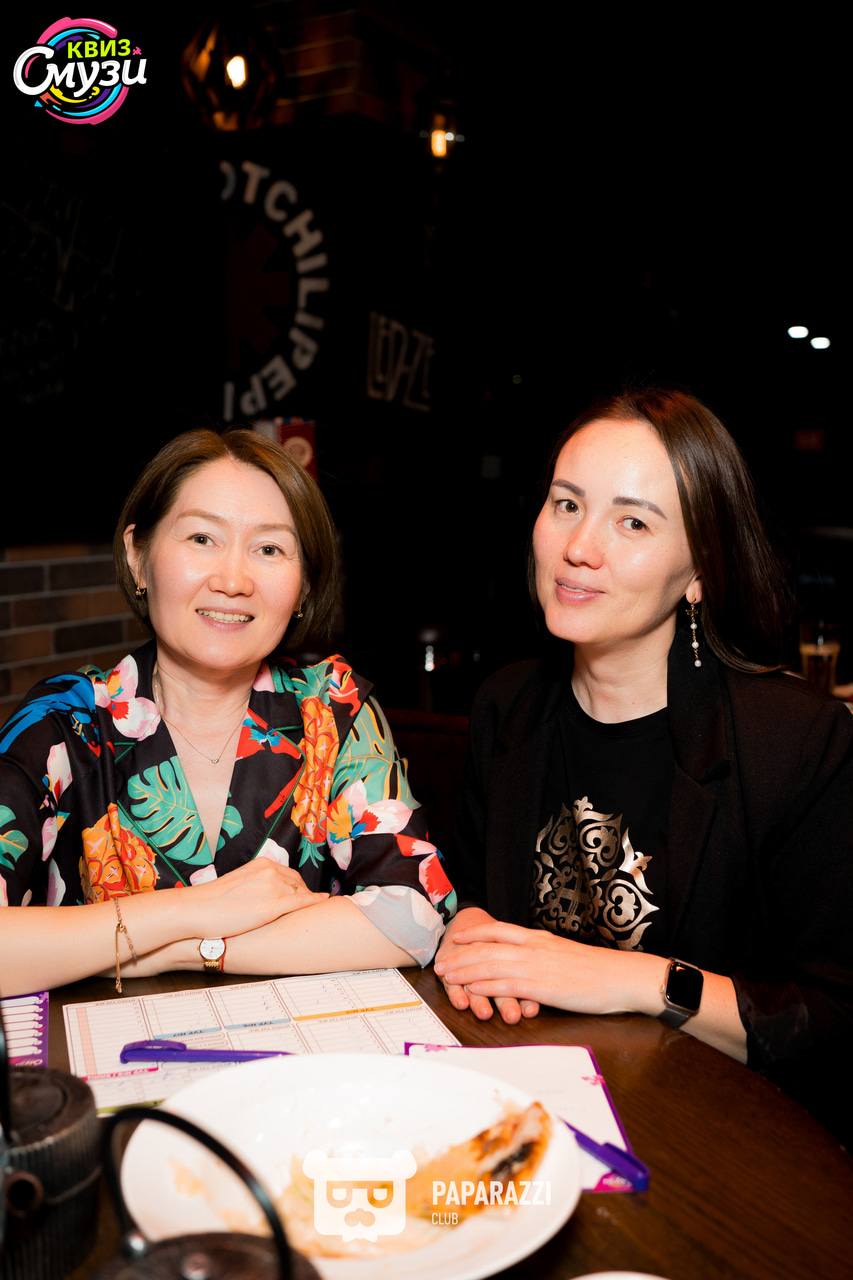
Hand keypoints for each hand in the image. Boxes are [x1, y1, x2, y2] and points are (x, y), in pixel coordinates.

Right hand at [185, 859, 327, 938]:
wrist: (196, 909)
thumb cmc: (211, 901)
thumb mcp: (238, 882)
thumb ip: (254, 882)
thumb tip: (262, 893)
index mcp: (261, 864)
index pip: (288, 873)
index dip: (297, 885)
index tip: (301, 893)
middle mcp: (269, 871)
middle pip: (297, 882)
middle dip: (303, 893)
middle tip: (307, 904)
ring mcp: (272, 888)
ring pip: (300, 892)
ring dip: (308, 900)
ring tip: (315, 909)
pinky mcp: (271, 907)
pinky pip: (300, 902)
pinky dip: (314, 901)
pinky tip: (324, 901)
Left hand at [434, 918, 650, 1015]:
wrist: (619, 977)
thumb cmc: (595, 969)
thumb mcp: (562, 953)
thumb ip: (541, 954)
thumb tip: (523, 960)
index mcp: (538, 938)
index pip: (498, 929)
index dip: (474, 932)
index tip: (456, 937)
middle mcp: (533, 948)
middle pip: (487, 947)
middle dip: (460, 956)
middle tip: (441, 962)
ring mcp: (535, 966)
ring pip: (490, 965)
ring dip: (464, 971)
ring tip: (447, 976)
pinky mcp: (540, 987)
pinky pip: (505, 985)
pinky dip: (485, 987)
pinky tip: (471, 991)